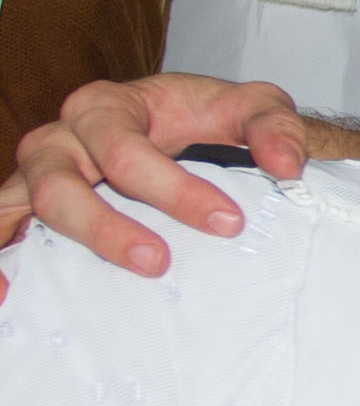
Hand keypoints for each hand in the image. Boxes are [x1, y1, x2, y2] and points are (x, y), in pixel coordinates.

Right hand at [1, 76, 309, 287]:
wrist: (182, 128)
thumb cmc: (207, 118)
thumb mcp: (252, 107)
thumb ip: (275, 127)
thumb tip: (286, 166)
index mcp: (106, 107)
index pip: (126, 151)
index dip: (173, 189)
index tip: (228, 222)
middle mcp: (59, 141)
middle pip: (60, 186)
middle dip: (106, 228)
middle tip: (158, 263)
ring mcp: (32, 180)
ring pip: (21, 211)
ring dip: (38, 253)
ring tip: (55, 294)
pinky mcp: (23, 213)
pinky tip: (5, 298)